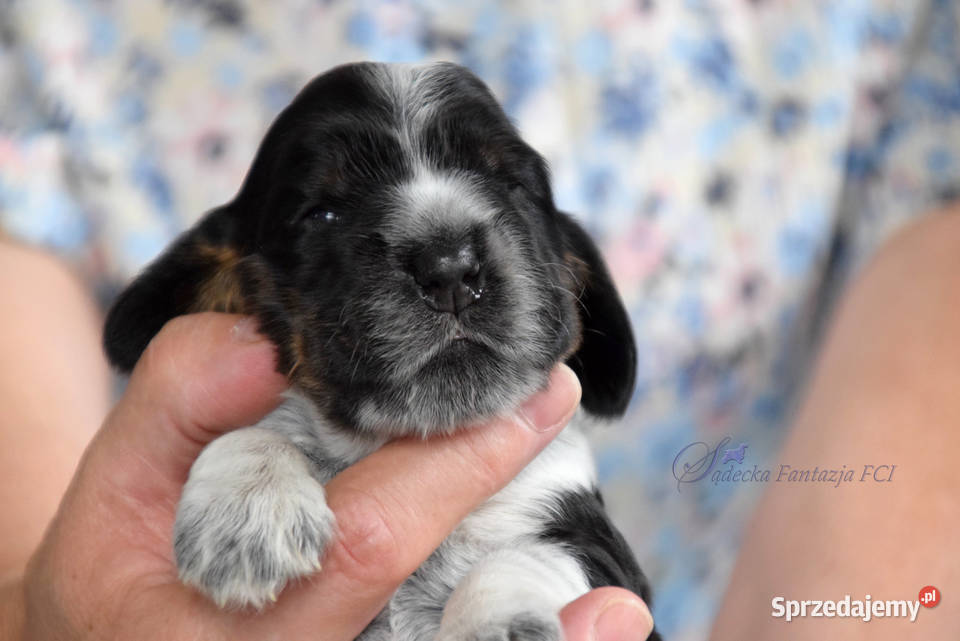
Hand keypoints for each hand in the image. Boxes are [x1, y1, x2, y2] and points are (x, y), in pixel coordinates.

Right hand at [1, 313, 652, 639]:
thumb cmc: (120, 568)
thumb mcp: (115, 481)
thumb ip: (181, 402)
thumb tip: (279, 346)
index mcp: (220, 632)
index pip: (367, 542)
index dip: (456, 463)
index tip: (528, 393)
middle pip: (433, 606)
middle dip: (504, 497)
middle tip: (552, 404)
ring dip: (549, 625)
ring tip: (614, 593)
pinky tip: (609, 621)